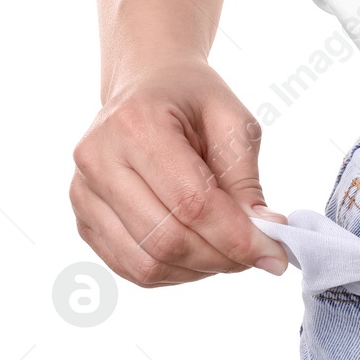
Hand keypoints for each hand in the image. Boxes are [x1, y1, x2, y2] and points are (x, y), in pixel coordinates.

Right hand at [70, 59, 289, 286]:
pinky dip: (175, 273)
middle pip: (167, 239)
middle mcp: (98, 159)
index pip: (191, 203)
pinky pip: (131, 268)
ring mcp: (83, 193)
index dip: (237, 238)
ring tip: (231, 252)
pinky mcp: (83, 219)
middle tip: (260, 256)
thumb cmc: (193, 100)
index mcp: (136, 125)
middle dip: (223, 258)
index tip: (275, 254)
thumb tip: (266, 234)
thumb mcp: (235, 122)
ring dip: (201, 271)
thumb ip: (247, 181)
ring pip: (147, 264)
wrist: (146, 85)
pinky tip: (200, 254)